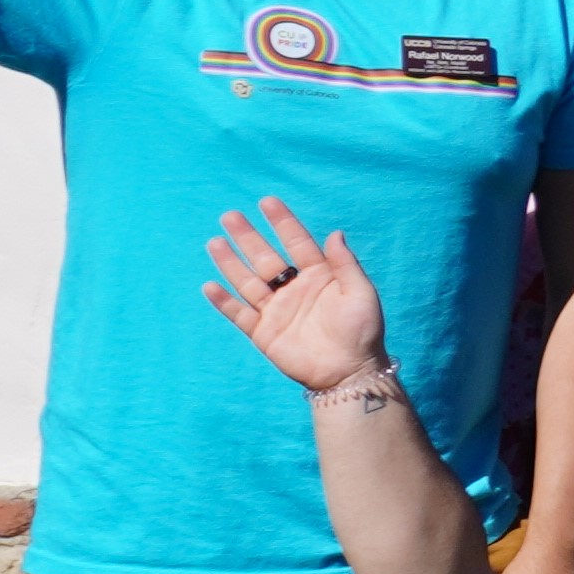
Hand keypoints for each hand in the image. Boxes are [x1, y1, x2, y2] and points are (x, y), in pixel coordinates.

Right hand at [198, 198, 394, 391]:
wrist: (350, 372)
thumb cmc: (363, 331)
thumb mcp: (360, 293)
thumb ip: (345, 264)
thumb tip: (335, 233)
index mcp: (319, 276)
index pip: (297, 243)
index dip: (283, 222)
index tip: (268, 201)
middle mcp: (294, 289)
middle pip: (266, 258)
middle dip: (249, 237)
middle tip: (230, 216)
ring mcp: (276, 310)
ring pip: (248, 282)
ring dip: (231, 263)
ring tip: (215, 242)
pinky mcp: (264, 333)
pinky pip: (240, 314)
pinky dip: (224, 302)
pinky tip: (210, 285)